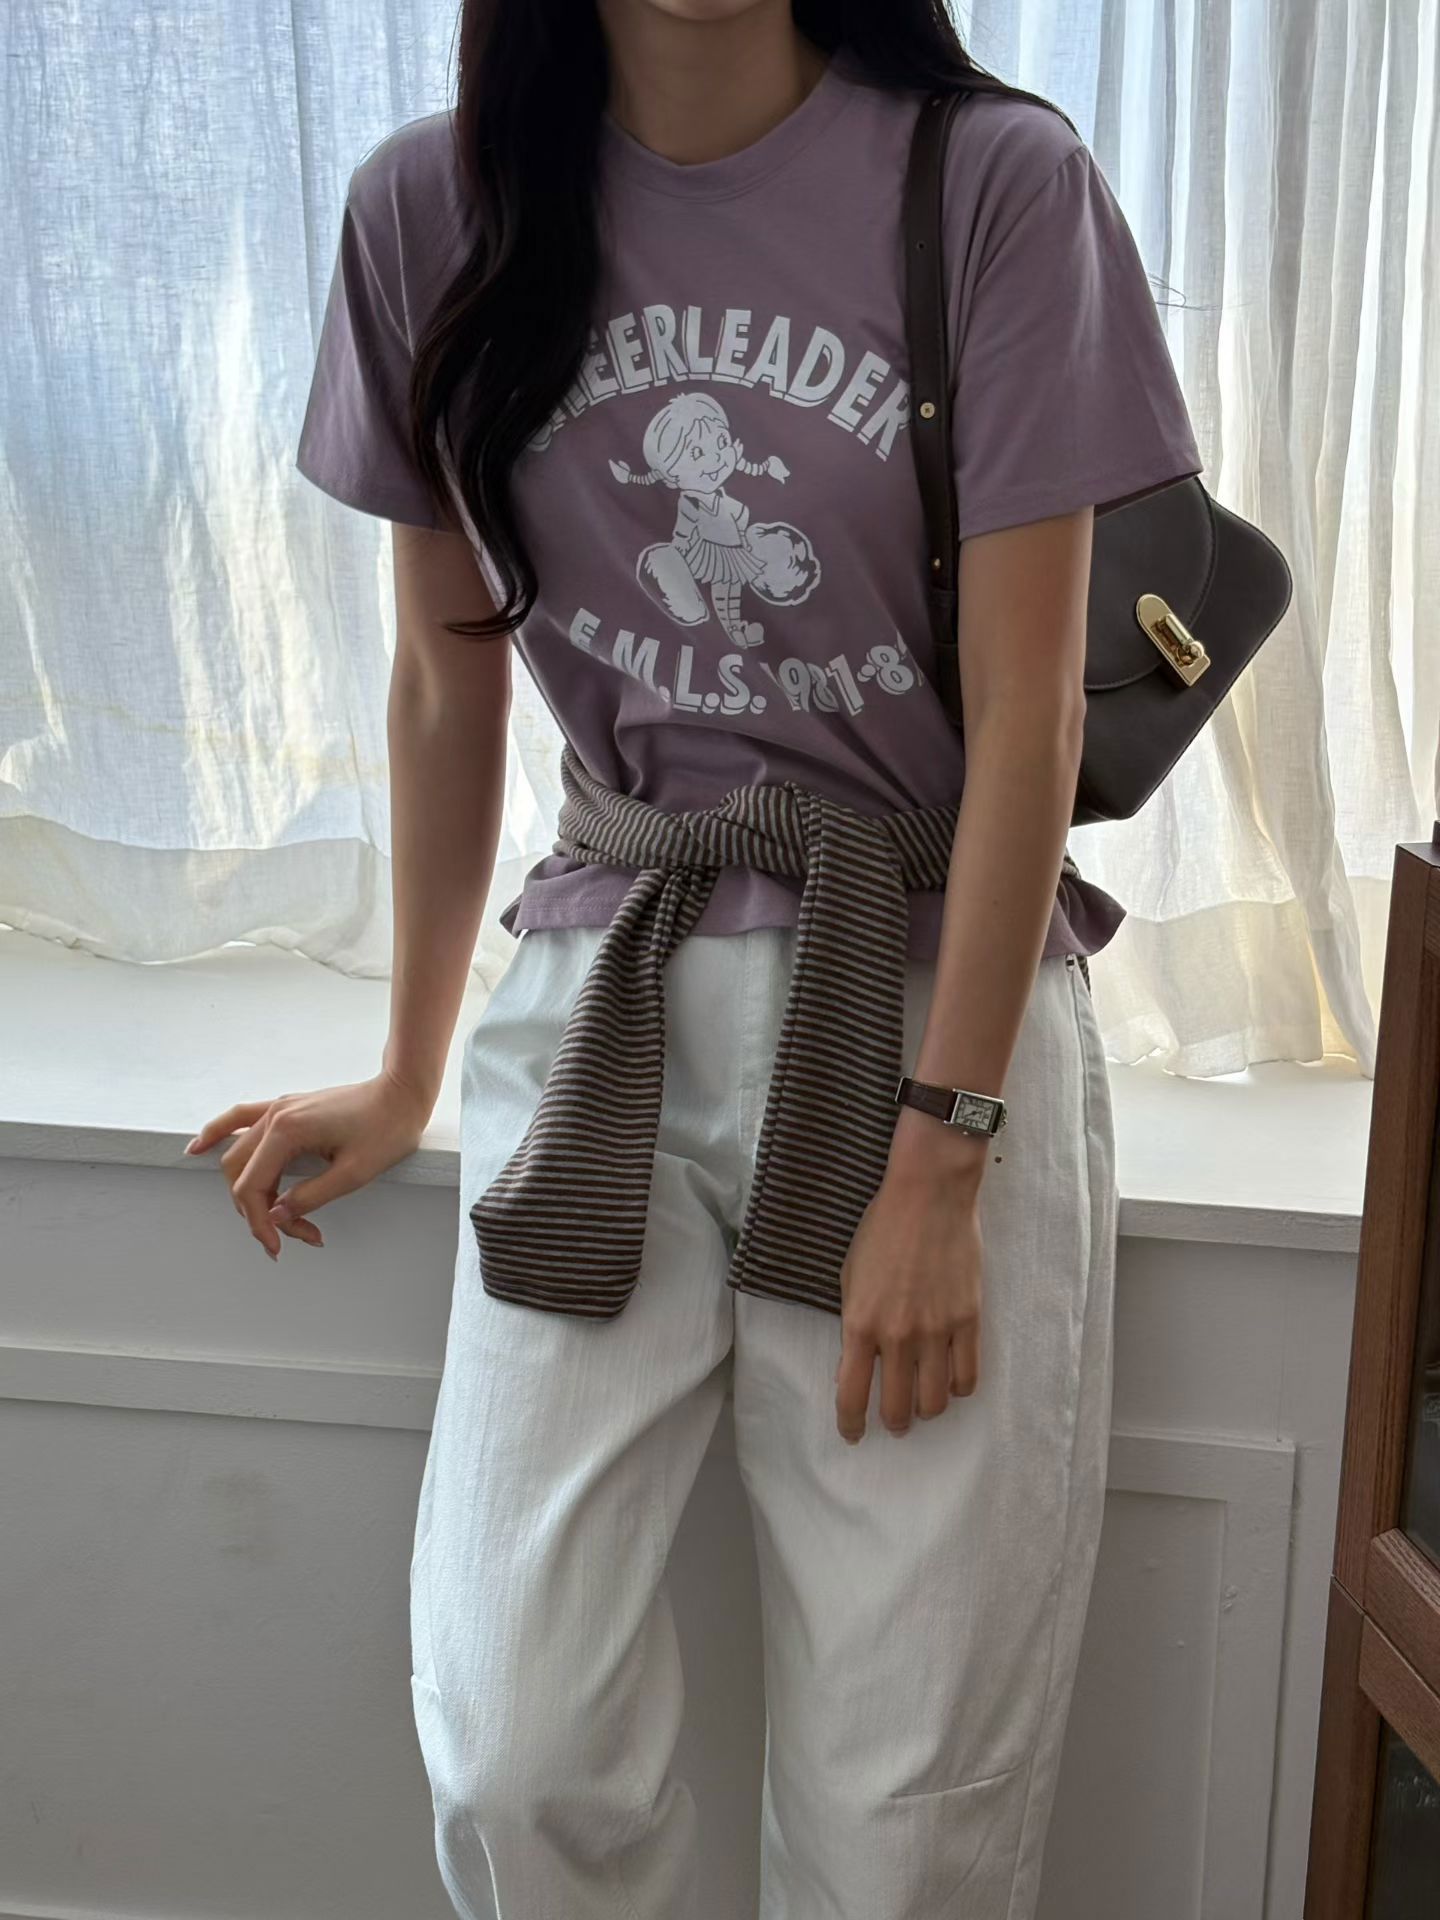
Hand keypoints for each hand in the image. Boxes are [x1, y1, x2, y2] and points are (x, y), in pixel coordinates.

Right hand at [182, 1068, 434, 1260]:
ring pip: (238, 1155)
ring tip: (271, 1217)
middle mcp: (275, 1116)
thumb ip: (310, 1197)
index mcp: (288, 1130)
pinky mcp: (285, 1108)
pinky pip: (239, 1120)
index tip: (277, 1247)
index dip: (259, 1223)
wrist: (401, 1094)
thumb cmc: (386, 1128)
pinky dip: (218, 1136)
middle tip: (289, 1237)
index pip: (252, 1187)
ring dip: (248, 1189)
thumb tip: (274, 1216)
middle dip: (257, 1212)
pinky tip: (198, 1148)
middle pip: (240, 1174)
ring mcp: (277, 1109)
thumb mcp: (354, 1174)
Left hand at [834, 1165, 983, 1443]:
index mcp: (860, 1324)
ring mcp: (936, 1331)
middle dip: (893, 1423)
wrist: (928, 1196)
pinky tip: (951, 1383)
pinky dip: (958, 1389)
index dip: (851, 1424)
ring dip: (926, 1411)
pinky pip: (967, 1377)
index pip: (851, 1395)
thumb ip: (856, 1324)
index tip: (853, 1434)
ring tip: (923, 1405)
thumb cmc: (882, 1230)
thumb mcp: (851, 1277)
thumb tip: (859, 1364)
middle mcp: (897, 1336)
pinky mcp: (968, 1321)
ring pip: (935, 1401)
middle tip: (894, 1422)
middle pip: (896, 1407)